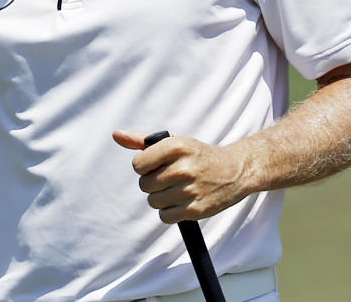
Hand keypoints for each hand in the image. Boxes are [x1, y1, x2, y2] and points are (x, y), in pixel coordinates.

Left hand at [113, 130, 249, 223]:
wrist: (234, 171)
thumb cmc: (198, 155)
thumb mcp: (174, 141)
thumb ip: (142, 139)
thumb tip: (116, 135)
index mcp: (176, 146)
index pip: (138, 164)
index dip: (143, 166)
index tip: (154, 165)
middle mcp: (184, 167)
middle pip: (144, 184)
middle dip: (152, 182)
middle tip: (167, 178)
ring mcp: (191, 190)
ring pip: (153, 201)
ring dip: (160, 197)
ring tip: (175, 189)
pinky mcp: (196, 210)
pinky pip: (165, 216)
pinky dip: (169, 211)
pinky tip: (180, 201)